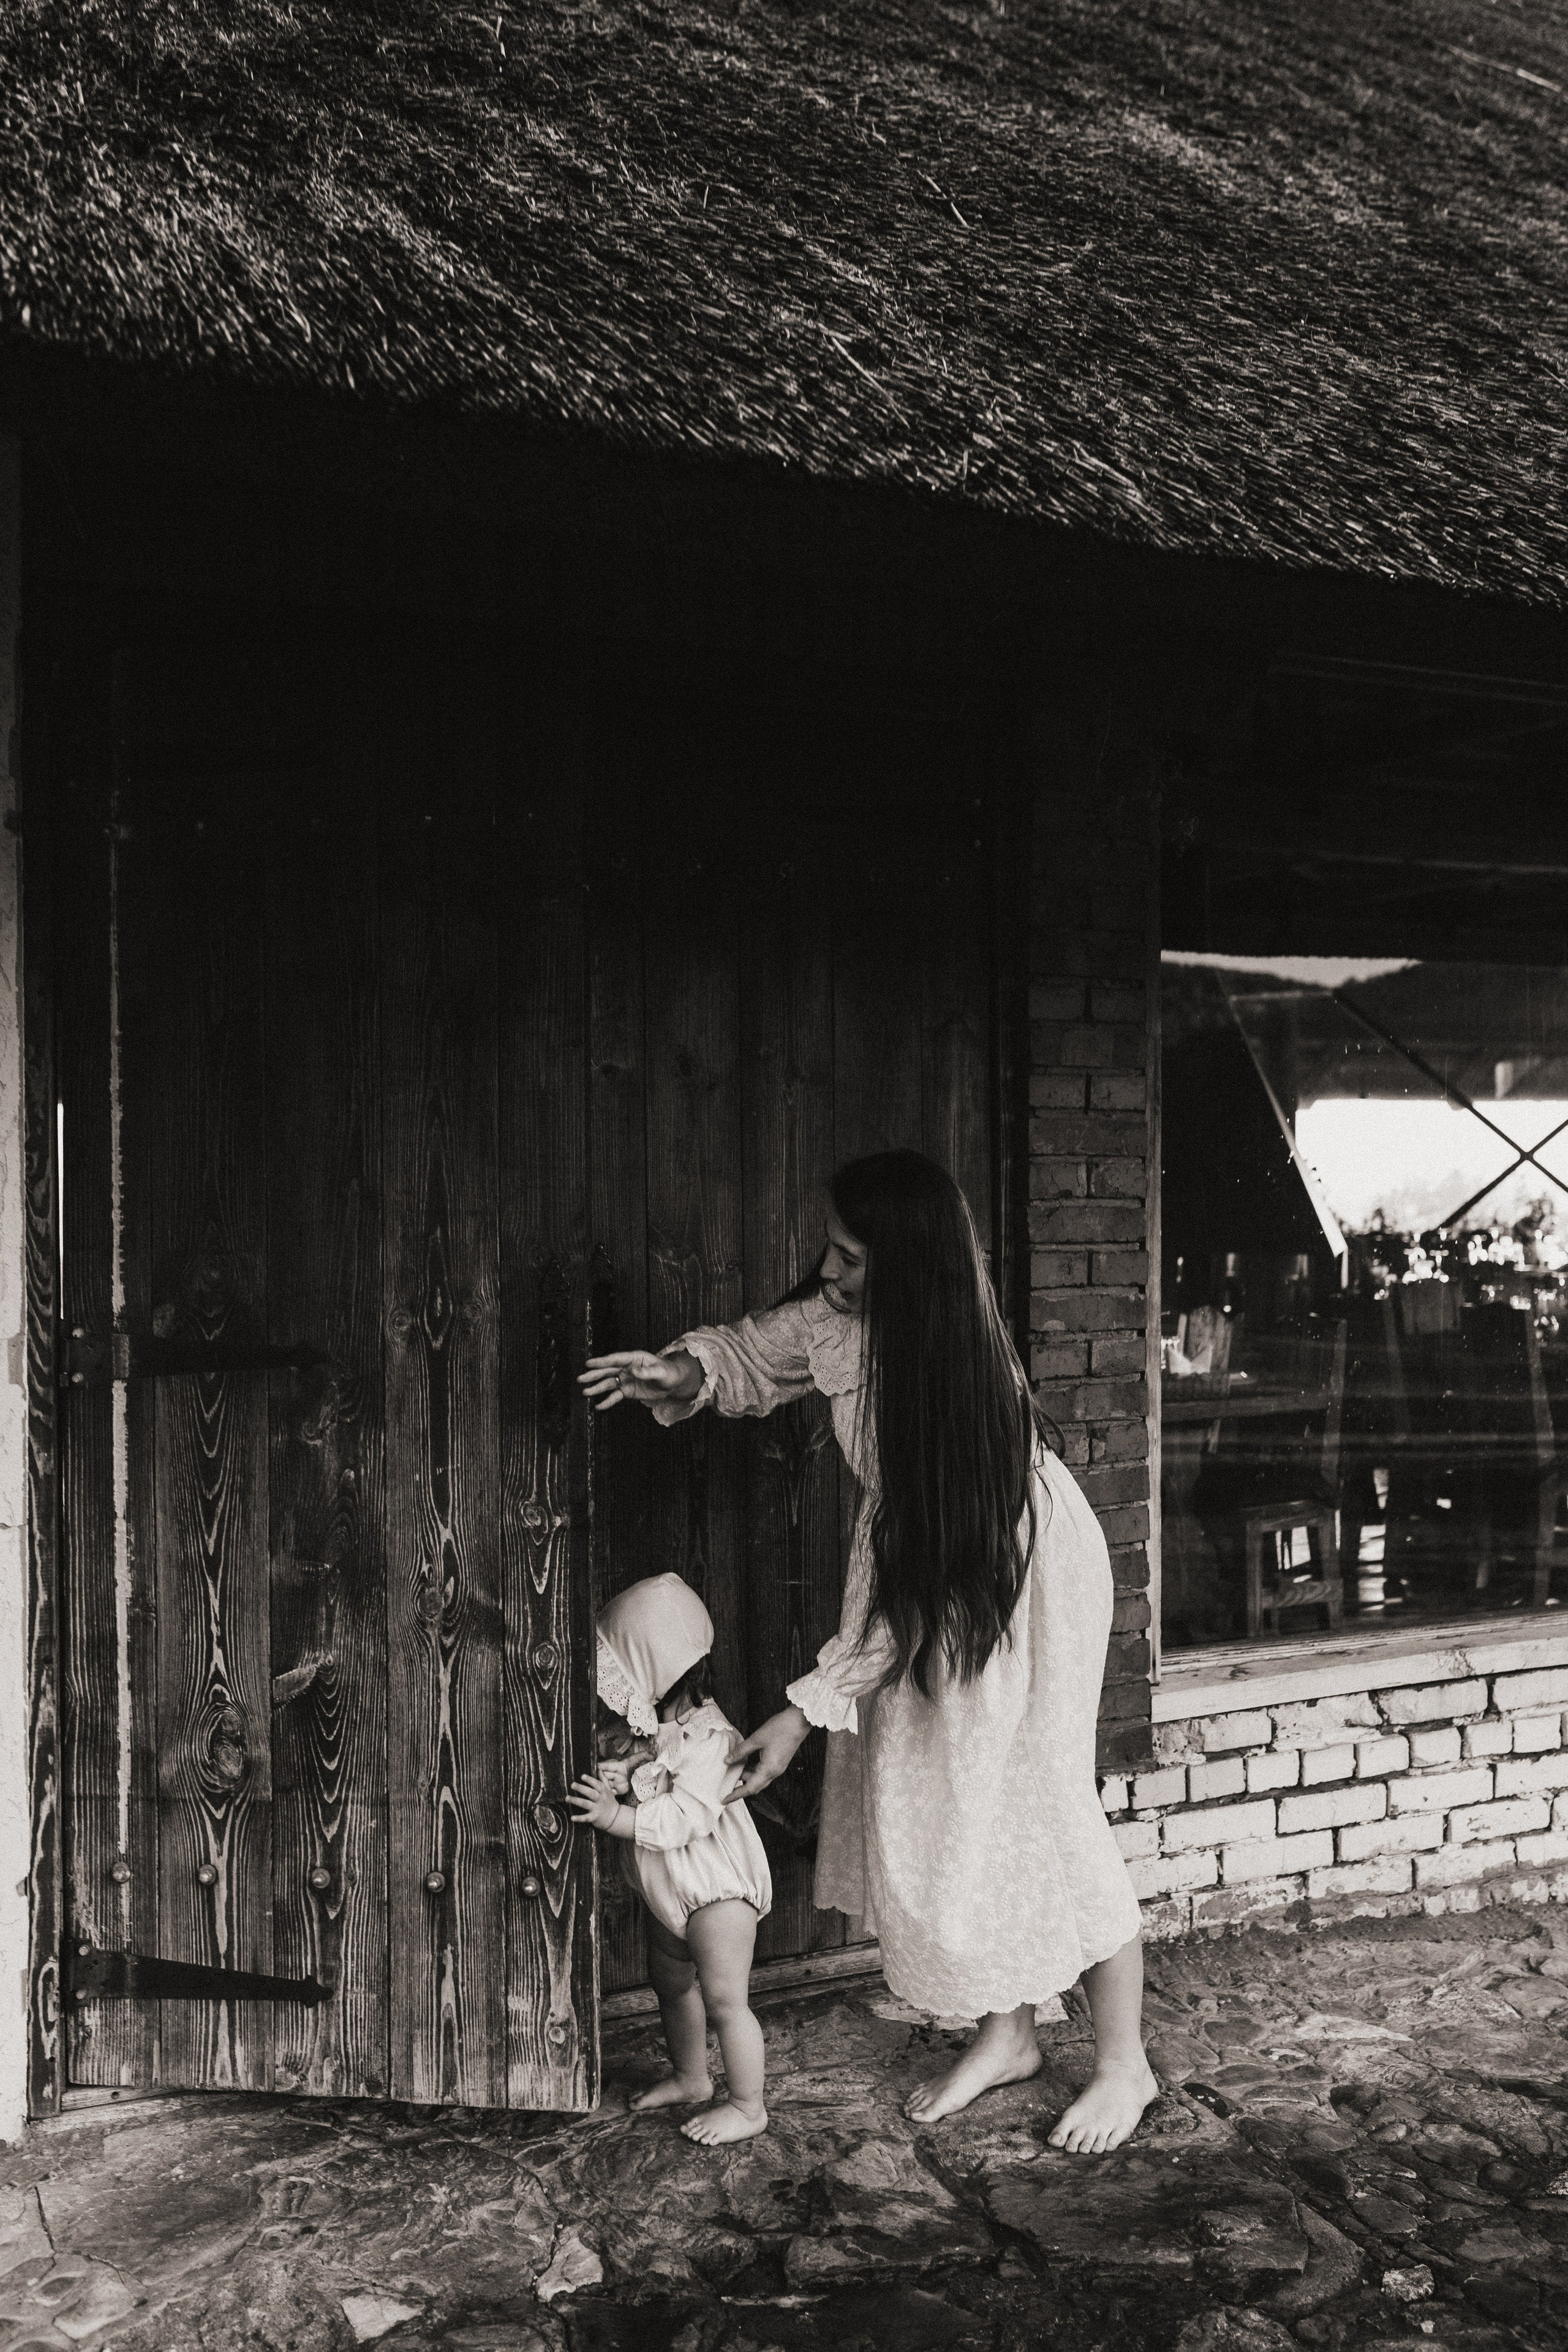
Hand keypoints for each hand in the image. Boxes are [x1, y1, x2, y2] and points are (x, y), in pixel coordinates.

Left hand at [567, 1774, 625, 1831]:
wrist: (615, 1817)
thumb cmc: (610, 1802)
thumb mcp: (609, 1790)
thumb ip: (603, 1780)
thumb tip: (599, 1768)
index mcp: (604, 1792)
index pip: (597, 1785)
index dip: (590, 1780)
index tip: (582, 1776)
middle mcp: (601, 1799)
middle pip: (591, 1793)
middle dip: (582, 1789)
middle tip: (572, 1784)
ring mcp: (597, 1809)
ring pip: (586, 1804)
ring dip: (576, 1801)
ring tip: (567, 1798)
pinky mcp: (594, 1817)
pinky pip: (586, 1818)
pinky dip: (579, 1818)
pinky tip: (572, 1818)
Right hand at [578, 1349, 700, 1412]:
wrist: (673, 1383)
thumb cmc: (668, 1373)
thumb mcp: (661, 1372)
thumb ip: (648, 1372)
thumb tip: (634, 1371)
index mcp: (634, 1358)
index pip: (615, 1359)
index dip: (602, 1361)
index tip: (588, 1363)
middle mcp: (627, 1368)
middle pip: (607, 1371)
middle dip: (594, 1375)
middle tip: (580, 1378)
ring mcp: (626, 1379)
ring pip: (608, 1384)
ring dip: (597, 1388)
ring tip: (585, 1393)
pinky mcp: (627, 1391)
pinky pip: (615, 1396)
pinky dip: (607, 1401)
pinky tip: (598, 1406)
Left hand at [726, 1706, 810, 1801]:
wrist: (798, 1722)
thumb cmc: (780, 1728)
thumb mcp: (756, 1739)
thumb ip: (741, 1751)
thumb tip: (727, 1760)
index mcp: (769, 1769)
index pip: (750, 1788)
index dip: (736, 1794)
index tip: (724, 1800)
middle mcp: (774, 1772)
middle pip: (755, 1786)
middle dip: (740, 1788)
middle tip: (726, 1786)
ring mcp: (778, 1767)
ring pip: (759, 1779)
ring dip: (747, 1777)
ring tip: (732, 1771)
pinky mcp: (779, 1762)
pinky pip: (764, 1772)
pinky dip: (753, 1770)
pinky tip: (745, 1763)